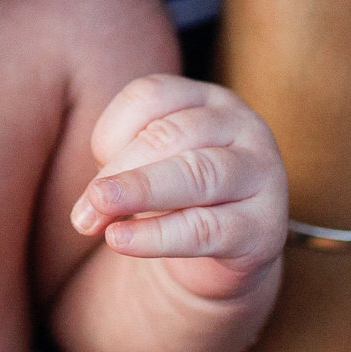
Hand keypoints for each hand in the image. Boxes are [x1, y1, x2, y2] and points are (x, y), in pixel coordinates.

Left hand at [70, 75, 288, 301]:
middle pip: (172, 135)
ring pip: (196, 175)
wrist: (224, 256)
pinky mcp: (265, 228)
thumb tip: (91, 202)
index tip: (94, 164)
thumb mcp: (145, 169)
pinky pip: (207, 228)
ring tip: (96, 214)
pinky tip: (122, 241)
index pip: (151, 95)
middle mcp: (243, 126)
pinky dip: (157, 236)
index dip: (111, 130)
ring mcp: (263, 175)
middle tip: (85, 206)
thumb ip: (117, 170)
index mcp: (207, 99)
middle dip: (119, 170)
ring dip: (138, 193)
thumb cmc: (175, 198)